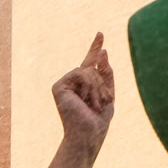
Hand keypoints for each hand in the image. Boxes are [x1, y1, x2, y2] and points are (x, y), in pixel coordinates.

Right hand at [52, 33, 113, 150]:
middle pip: (93, 67)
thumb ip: (106, 73)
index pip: (91, 62)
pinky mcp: (58, 86)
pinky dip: (88, 85)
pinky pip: (80, 73)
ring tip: (94, 104)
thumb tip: (103, 51)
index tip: (100, 33)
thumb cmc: (99, 119)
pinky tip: (85, 99)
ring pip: (88, 70)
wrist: (88, 133)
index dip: (95, 47)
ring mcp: (65, 84)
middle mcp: (74, 82)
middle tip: (103, 102)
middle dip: (103, 84)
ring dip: (97, 87)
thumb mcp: (109, 93)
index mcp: (85, 85)